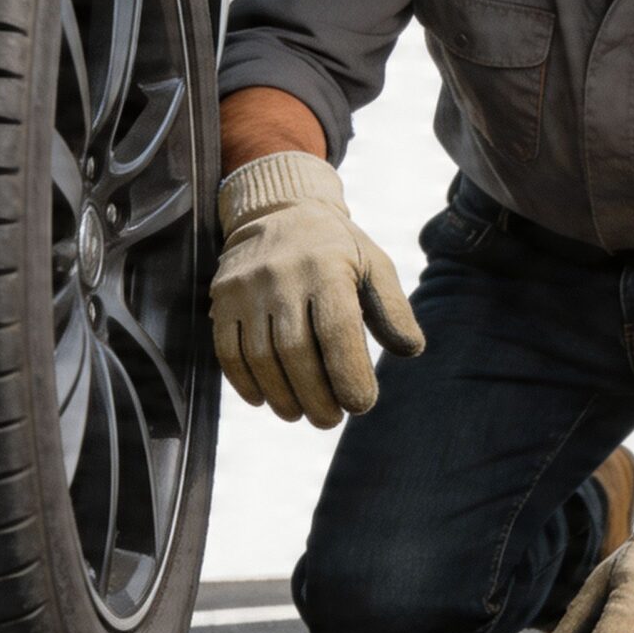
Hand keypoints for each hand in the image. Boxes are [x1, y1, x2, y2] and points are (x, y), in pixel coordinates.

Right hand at [208, 150, 423, 427]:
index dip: (348, 374)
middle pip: (295, 351)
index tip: (361, 405)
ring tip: (302, 415)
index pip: (337, 330)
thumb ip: (392, 308)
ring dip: (282, 395)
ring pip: (260, 357)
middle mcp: (282, 277)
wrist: (277, 211)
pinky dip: (246, 383)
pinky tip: (266, 400)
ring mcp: (246, 290)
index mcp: (327, 268)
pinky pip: (228, 351)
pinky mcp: (221, 300)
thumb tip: (411, 350)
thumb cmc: (336, 248)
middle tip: (330, 421)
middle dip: (315, 395)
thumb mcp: (373, 265)